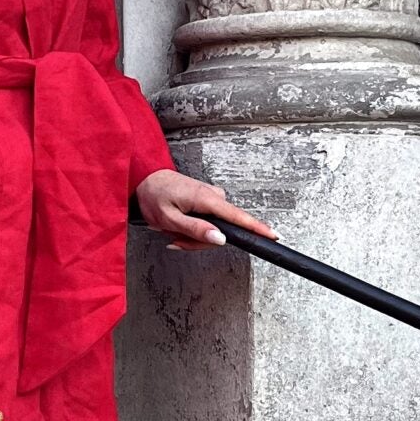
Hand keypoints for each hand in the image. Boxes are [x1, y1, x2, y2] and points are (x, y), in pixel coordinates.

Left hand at [134, 166, 279, 252]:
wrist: (146, 179)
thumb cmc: (154, 195)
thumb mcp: (169, 218)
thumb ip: (195, 230)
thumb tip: (220, 239)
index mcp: (207, 199)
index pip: (238, 217)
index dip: (256, 228)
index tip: (273, 235)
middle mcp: (213, 196)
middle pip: (221, 231)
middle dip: (198, 241)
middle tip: (175, 239)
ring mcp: (211, 198)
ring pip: (213, 230)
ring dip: (192, 236)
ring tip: (172, 230)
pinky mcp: (207, 201)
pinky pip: (208, 223)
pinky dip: (192, 229)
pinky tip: (178, 226)